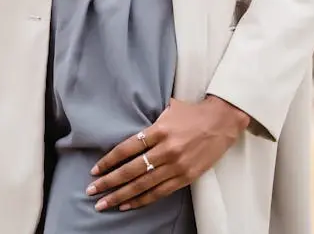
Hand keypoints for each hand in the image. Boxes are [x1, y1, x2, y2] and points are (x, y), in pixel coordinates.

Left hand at [86, 95, 250, 212]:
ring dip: (120, 196)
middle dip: (109, 182)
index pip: (127, 148)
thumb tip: (129, 132)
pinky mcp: (185, 177)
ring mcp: (176, 166)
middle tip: (91, 192)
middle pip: (131, 170)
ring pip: (142, 185)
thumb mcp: (168, 109)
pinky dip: (141, 200)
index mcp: (159, 129)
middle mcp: (166, 149)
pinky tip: (126, 205)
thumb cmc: (192, 112)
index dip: (109, 161)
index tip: (94, 171)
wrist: (222, 121)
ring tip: (103, 204)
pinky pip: (158, 192)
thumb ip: (150, 122)